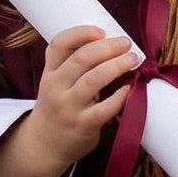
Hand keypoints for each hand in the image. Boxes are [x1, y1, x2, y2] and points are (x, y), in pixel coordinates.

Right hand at [29, 26, 138, 166]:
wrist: (44, 145)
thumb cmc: (58, 107)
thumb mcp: (56, 83)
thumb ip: (73, 65)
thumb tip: (110, 43)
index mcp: (50, 72)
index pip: (58, 44)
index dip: (81, 33)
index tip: (102, 31)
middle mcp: (55, 87)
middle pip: (81, 58)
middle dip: (108, 47)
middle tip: (126, 44)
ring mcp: (68, 107)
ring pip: (94, 79)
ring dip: (117, 66)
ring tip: (133, 60)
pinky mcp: (83, 125)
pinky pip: (105, 108)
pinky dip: (120, 96)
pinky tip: (130, 89)